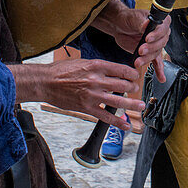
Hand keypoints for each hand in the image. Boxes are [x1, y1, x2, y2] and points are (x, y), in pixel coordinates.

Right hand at [8, 60, 141, 129]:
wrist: (46, 82)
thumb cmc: (62, 71)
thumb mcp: (83, 62)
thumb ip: (99, 68)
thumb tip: (113, 72)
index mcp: (96, 66)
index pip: (122, 69)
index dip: (133, 73)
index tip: (135, 76)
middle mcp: (96, 80)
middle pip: (123, 84)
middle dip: (133, 87)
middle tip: (136, 89)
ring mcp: (92, 95)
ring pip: (118, 101)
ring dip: (132, 104)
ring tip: (141, 106)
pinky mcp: (87, 108)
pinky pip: (106, 116)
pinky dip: (117, 121)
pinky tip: (125, 125)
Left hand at [88, 0, 170, 79]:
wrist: (119, 26)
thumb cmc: (128, 18)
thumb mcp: (134, 18)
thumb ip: (141, 22)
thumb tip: (147, 25)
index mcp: (160, 21)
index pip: (163, 29)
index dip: (157, 35)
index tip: (147, 38)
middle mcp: (160, 33)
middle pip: (160, 43)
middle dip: (150, 48)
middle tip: (140, 50)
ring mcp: (155, 43)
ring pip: (155, 54)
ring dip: (147, 59)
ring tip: (138, 62)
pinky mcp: (150, 52)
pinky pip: (156, 62)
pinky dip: (158, 70)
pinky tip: (161, 77)